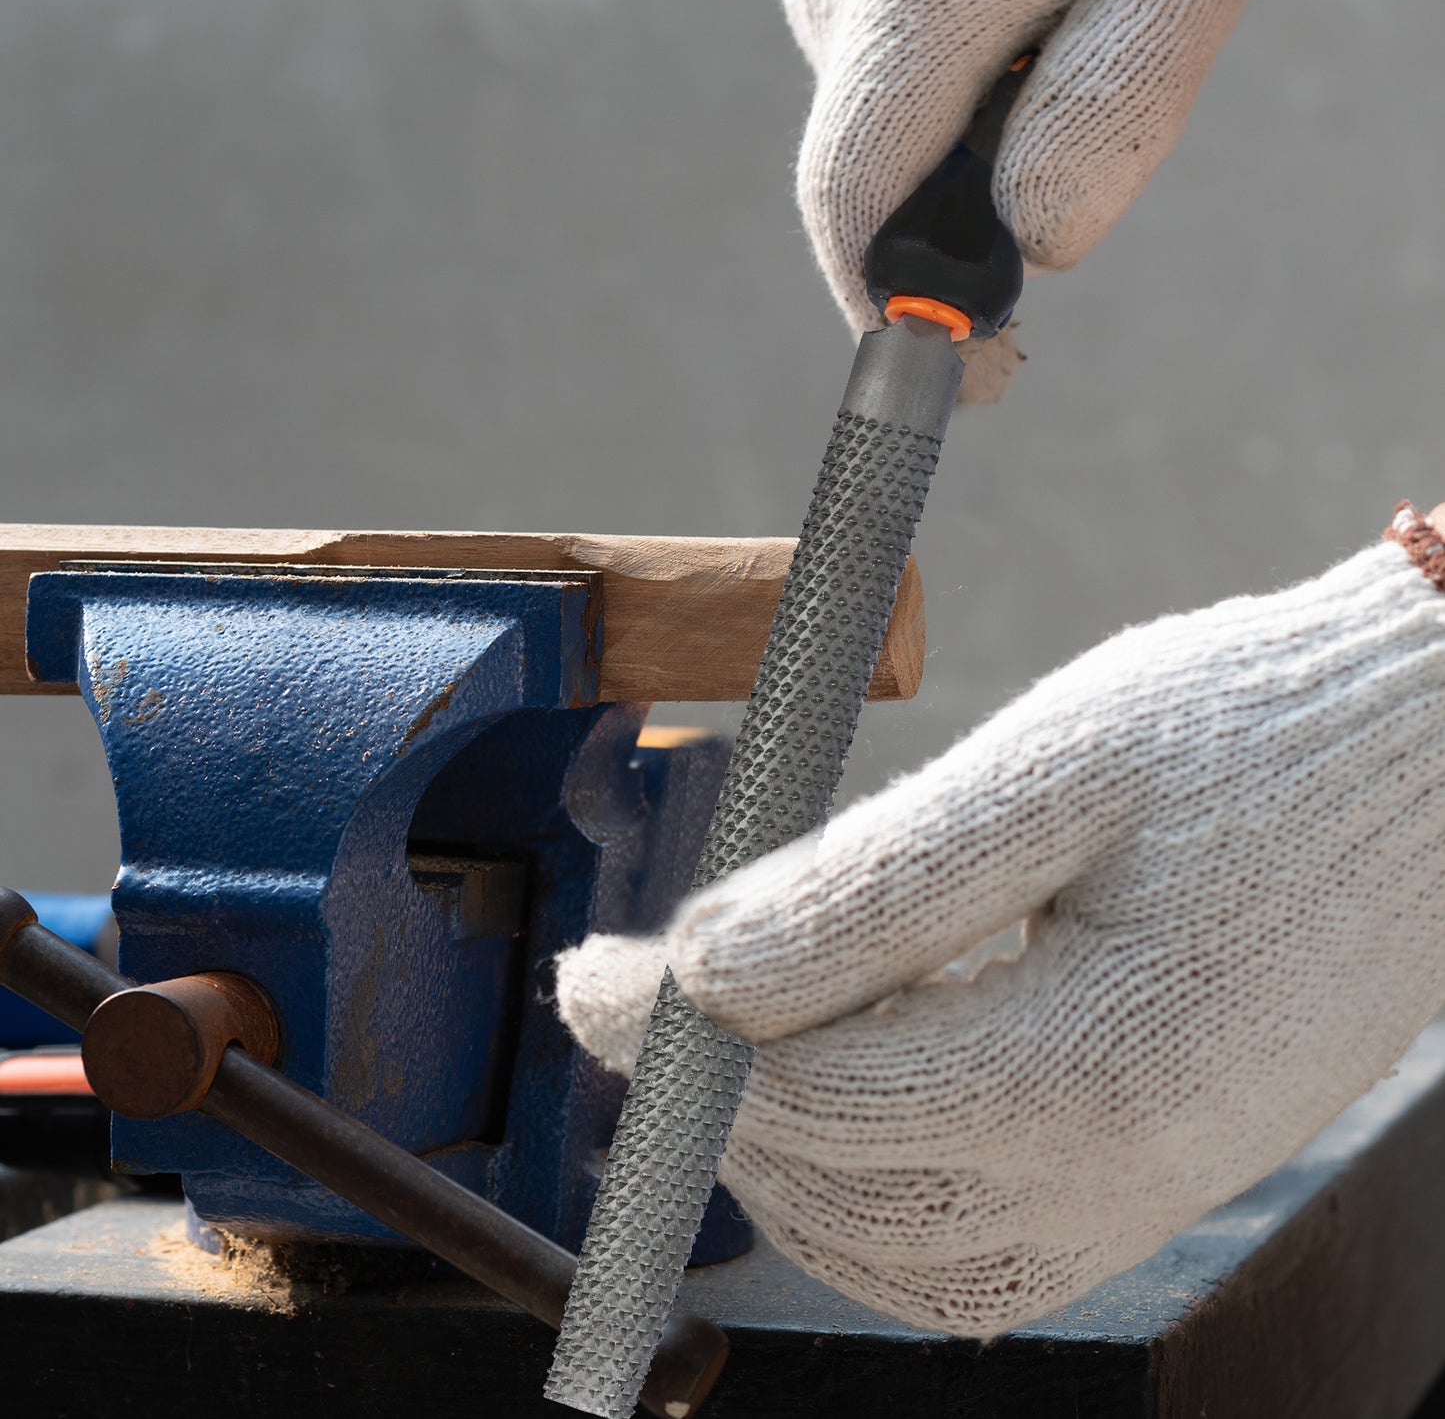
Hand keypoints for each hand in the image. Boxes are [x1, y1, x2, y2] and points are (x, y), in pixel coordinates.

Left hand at [559, 510, 1444, 1335]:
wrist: (1434, 761)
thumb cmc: (1247, 736)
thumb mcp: (1048, 772)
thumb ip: (866, 889)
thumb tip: (694, 973)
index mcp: (1089, 1063)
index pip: (806, 1091)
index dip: (671, 1034)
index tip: (588, 974)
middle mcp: (1117, 1172)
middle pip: (833, 1183)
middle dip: (710, 1097)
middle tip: (647, 1000)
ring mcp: (1142, 1194)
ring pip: (891, 1247)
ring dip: (785, 1155)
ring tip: (747, 1037)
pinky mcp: (1155, 1179)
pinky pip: (973, 1250)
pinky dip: (875, 1190)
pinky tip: (856, 1085)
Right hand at [787, 0, 1256, 397]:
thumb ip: (1108, 118)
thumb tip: (1034, 250)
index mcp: (910, 1)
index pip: (853, 205)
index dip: (897, 316)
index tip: (971, 382)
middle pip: (868, 172)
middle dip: (951, 230)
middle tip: (1056, 209)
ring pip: (880, 116)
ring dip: (965, 142)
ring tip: (1062, 53)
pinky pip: (886, 61)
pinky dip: (955, 86)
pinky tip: (1023, 19)